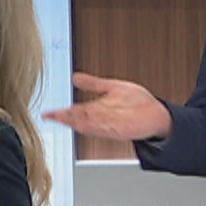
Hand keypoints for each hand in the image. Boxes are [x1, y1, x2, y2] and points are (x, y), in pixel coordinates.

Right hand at [42, 73, 171, 140]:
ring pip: (90, 124)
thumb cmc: (138, 102)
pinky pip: (107, 128)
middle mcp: (103, 118)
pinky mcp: (123, 128)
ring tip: (64, 120)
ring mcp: (112, 124)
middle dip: (66, 117)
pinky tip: (87, 125)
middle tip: (52, 116)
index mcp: (98, 108)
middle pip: (80, 118)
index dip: (61, 112)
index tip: (47, 113)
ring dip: (78, 122)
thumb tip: (75, 77)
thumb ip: (93, 84)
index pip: (76, 110)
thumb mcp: (113, 87)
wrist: (158, 114)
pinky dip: (97, 127)